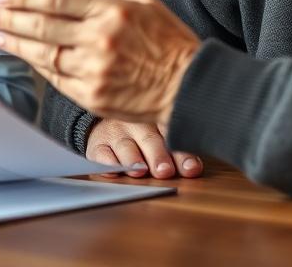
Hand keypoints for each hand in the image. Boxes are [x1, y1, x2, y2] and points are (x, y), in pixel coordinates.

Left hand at [0, 0, 199, 125]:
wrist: (190, 87)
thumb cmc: (168, 40)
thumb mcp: (145, 1)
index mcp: (112, 13)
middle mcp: (100, 42)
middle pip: (43, 26)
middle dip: (11, 17)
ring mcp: (95, 72)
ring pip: (44, 54)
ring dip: (18, 43)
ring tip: (0, 33)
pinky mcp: (93, 97)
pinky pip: (56, 79)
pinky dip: (38, 65)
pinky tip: (26, 54)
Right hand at [86, 119, 202, 179]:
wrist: (106, 124)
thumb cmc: (142, 135)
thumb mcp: (161, 137)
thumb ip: (177, 153)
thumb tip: (194, 169)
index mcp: (157, 120)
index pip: (172, 136)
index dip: (181, 154)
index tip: (191, 169)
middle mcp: (136, 124)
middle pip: (149, 139)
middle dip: (157, 156)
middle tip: (164, 171)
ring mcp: (115, 133)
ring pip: (124, 145)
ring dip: (132, 159)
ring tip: (139, 171)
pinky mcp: (97, 145)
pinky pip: (101, 153)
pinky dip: (107, 163)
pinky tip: (113, 171)